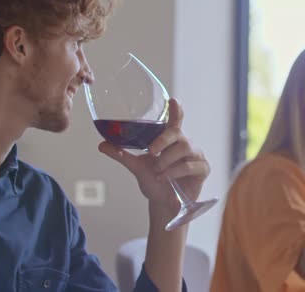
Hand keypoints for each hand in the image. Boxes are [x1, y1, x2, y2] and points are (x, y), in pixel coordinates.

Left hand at [98, 98, 209, 212]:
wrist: (163, 204)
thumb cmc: (154, 181)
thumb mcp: (136, 167)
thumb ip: (121, 155)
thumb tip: (101, 145)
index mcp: (171, 140)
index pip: (175, 121)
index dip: (176, 110)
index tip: (173, 100)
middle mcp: (185, 145)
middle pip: (178, 133)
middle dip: (163, 140)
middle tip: (150, 151)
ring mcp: (196, 156)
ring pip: (185, 147)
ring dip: (167, 159)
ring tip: (158, 171)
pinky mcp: (203, 169)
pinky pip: (191, 165)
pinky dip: (175, 171)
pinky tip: (165, 178)